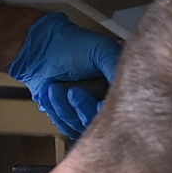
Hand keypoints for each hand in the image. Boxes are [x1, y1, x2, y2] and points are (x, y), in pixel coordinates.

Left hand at [6, 12, 120, 138]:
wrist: (41, 49)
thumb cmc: (72, 45)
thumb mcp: (101, 51)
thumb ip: (116, 68)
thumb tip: (130, 88)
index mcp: (117, 86)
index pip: (121, 109)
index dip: (108, 109)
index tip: (99, 103)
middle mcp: (105, 101)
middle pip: (100, 122)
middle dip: (83, 109)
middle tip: (73, 92)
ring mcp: (86, 111)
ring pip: (81, 126)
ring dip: (64, 108)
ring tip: (55, 87)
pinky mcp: (69, 117)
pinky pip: (66, 127)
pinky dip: (55, 111)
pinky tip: (50, 93)